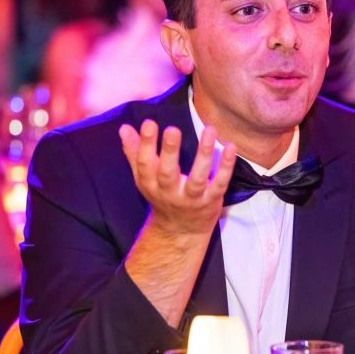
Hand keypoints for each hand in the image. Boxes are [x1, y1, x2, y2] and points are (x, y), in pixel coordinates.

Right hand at [118, 120, 236, 236]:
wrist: (180, 230)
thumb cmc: (162, 196)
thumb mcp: (144, 178)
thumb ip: (135, 153)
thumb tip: (124, 128)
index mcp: (151, 184)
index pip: (145, 164)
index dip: (146, 145)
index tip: (149, 123)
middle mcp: (170, 192)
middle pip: (168, 173)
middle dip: (170, 151)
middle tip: (173, 129)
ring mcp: (192, 198)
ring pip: (198, 177)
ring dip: (204, 153)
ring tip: (209, 130)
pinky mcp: (211, 200)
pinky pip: (220, 182)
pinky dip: (226, 166)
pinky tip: (230, 146)